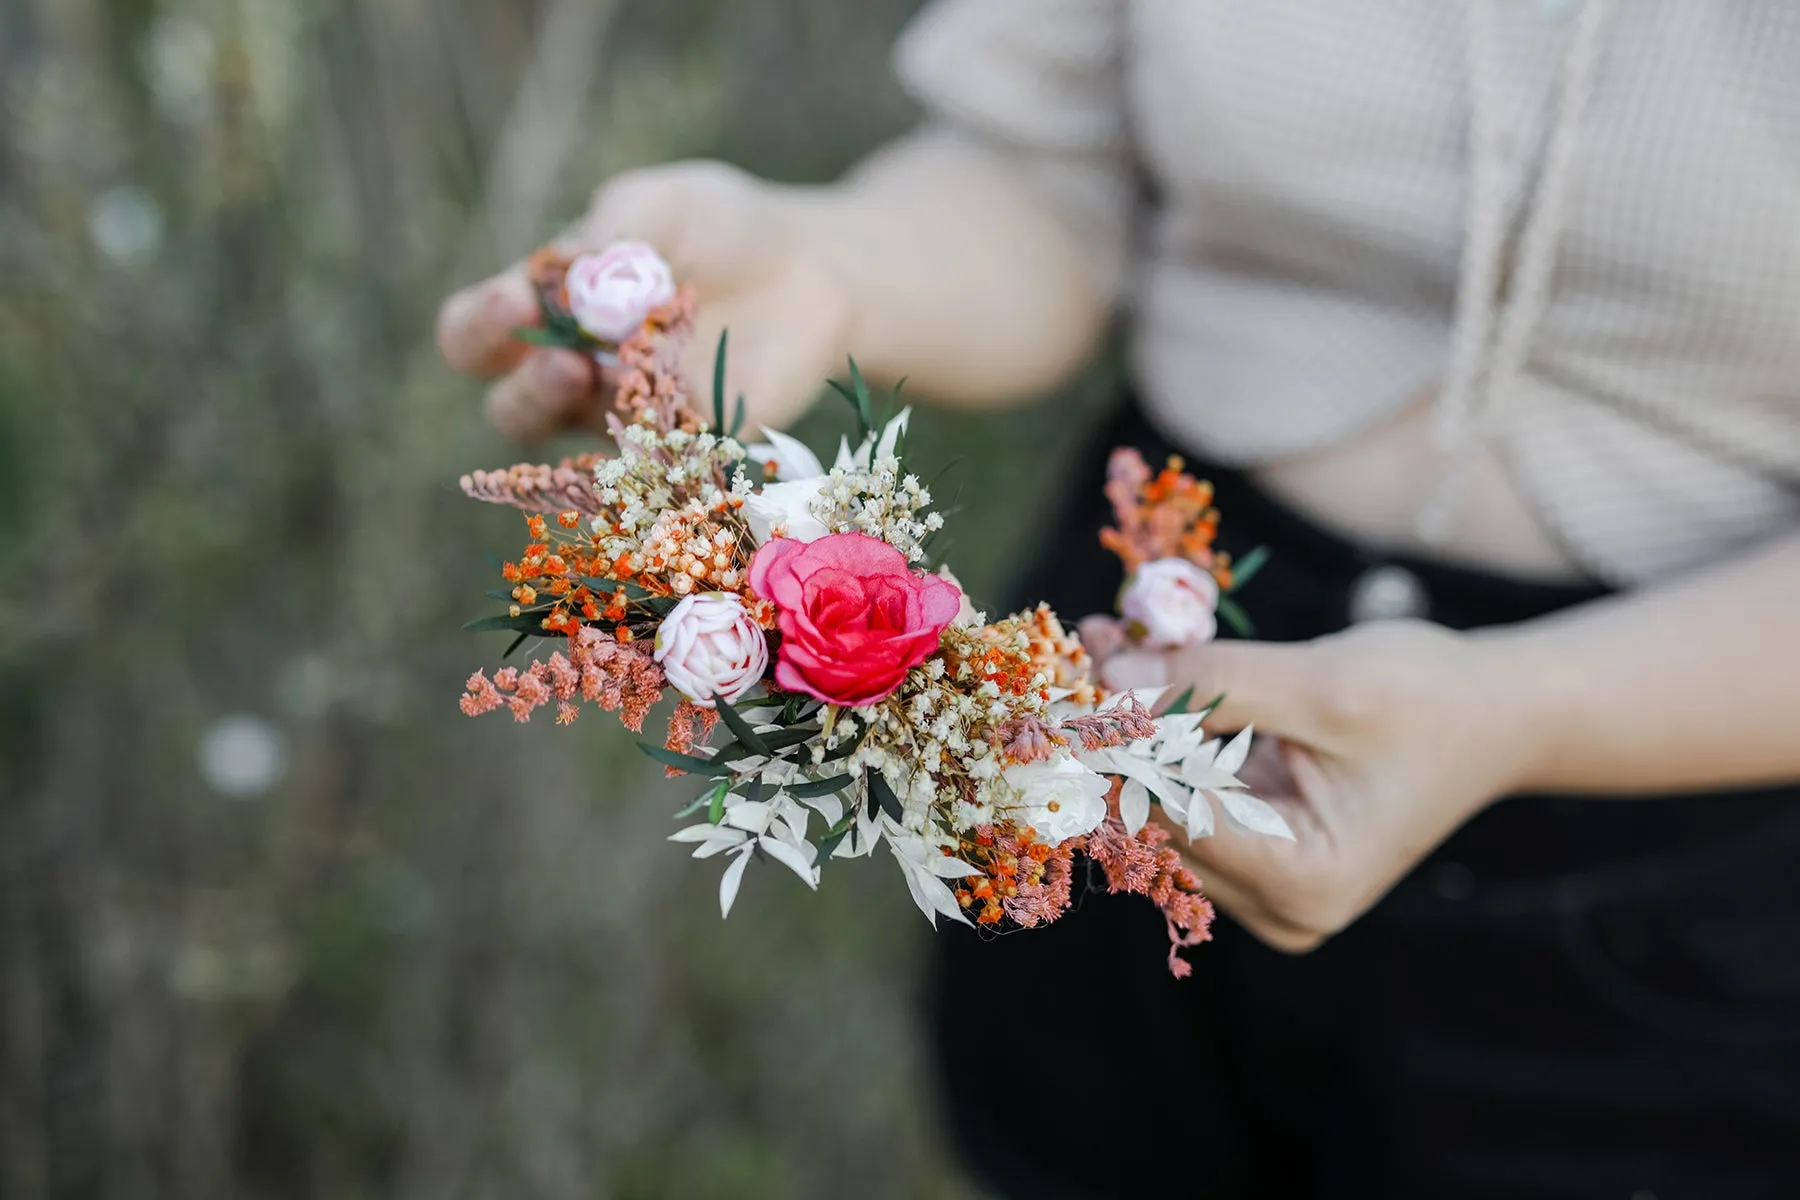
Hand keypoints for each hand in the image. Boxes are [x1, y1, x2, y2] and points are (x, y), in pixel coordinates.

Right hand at [436, 160, 853, 439]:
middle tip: (567, 359)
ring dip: (599, 416)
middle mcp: (576, 375)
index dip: (481, 326)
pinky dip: (663, 437)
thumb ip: (613, 233)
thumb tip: (567, 282)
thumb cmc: (724, 229)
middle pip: (512, 410)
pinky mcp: (690, 450)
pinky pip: (658, 462)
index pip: (475, 335)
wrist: (815, 270)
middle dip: (528, 387)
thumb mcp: (664, 207)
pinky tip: (685, 406)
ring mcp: (630, 421)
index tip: (515, 298)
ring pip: (586, 446)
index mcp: (547, 313)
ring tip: (630, 374)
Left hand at [1099, 620, 1530, 951]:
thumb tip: (1110, 676)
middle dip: (1119, 725)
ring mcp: (1261, 884)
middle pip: (1156, 816)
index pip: (1173, 816)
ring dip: (1133, 719)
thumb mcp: (1322, 683)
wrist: (1495, 715)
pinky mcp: (1253, 849)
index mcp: (1301, 883)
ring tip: (1107, 638)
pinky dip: (1163, 727)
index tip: (1075, 673)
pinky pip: (1185, 787)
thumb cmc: (1429, 701)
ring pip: (1160, 799)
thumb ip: (1214, 683)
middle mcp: (1274, 905)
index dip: (1119, 745)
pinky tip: (1139, 662)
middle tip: (1084, 640)